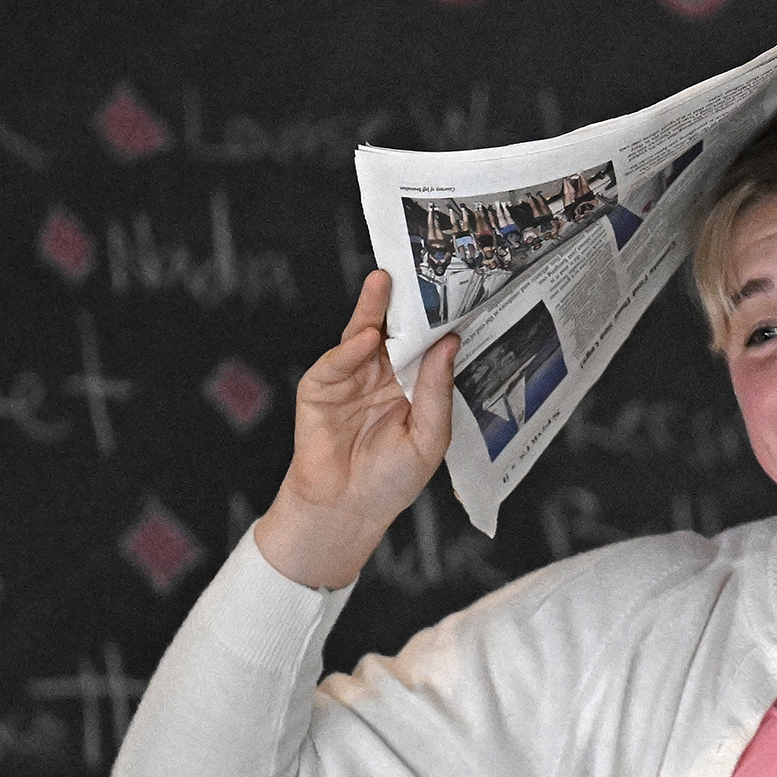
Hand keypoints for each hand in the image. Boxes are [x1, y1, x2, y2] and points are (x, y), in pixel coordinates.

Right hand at [255, 271, 459, 589]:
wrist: (348, 508)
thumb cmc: (392, 478)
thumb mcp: (430, 436)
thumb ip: (437, 390)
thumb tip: (449, 344)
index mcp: (412, 386)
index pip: (426, 345)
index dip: (438, 321)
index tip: (456, 293)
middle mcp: (382, 375)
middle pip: (394, 331)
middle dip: (402, 303)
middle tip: (413, 269)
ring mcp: (350, 378)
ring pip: (362, 335)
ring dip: (372, 310)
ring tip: (385, 284)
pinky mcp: (320, 387)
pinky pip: (336, 362)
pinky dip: (349, 348)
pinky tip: (365, 336)